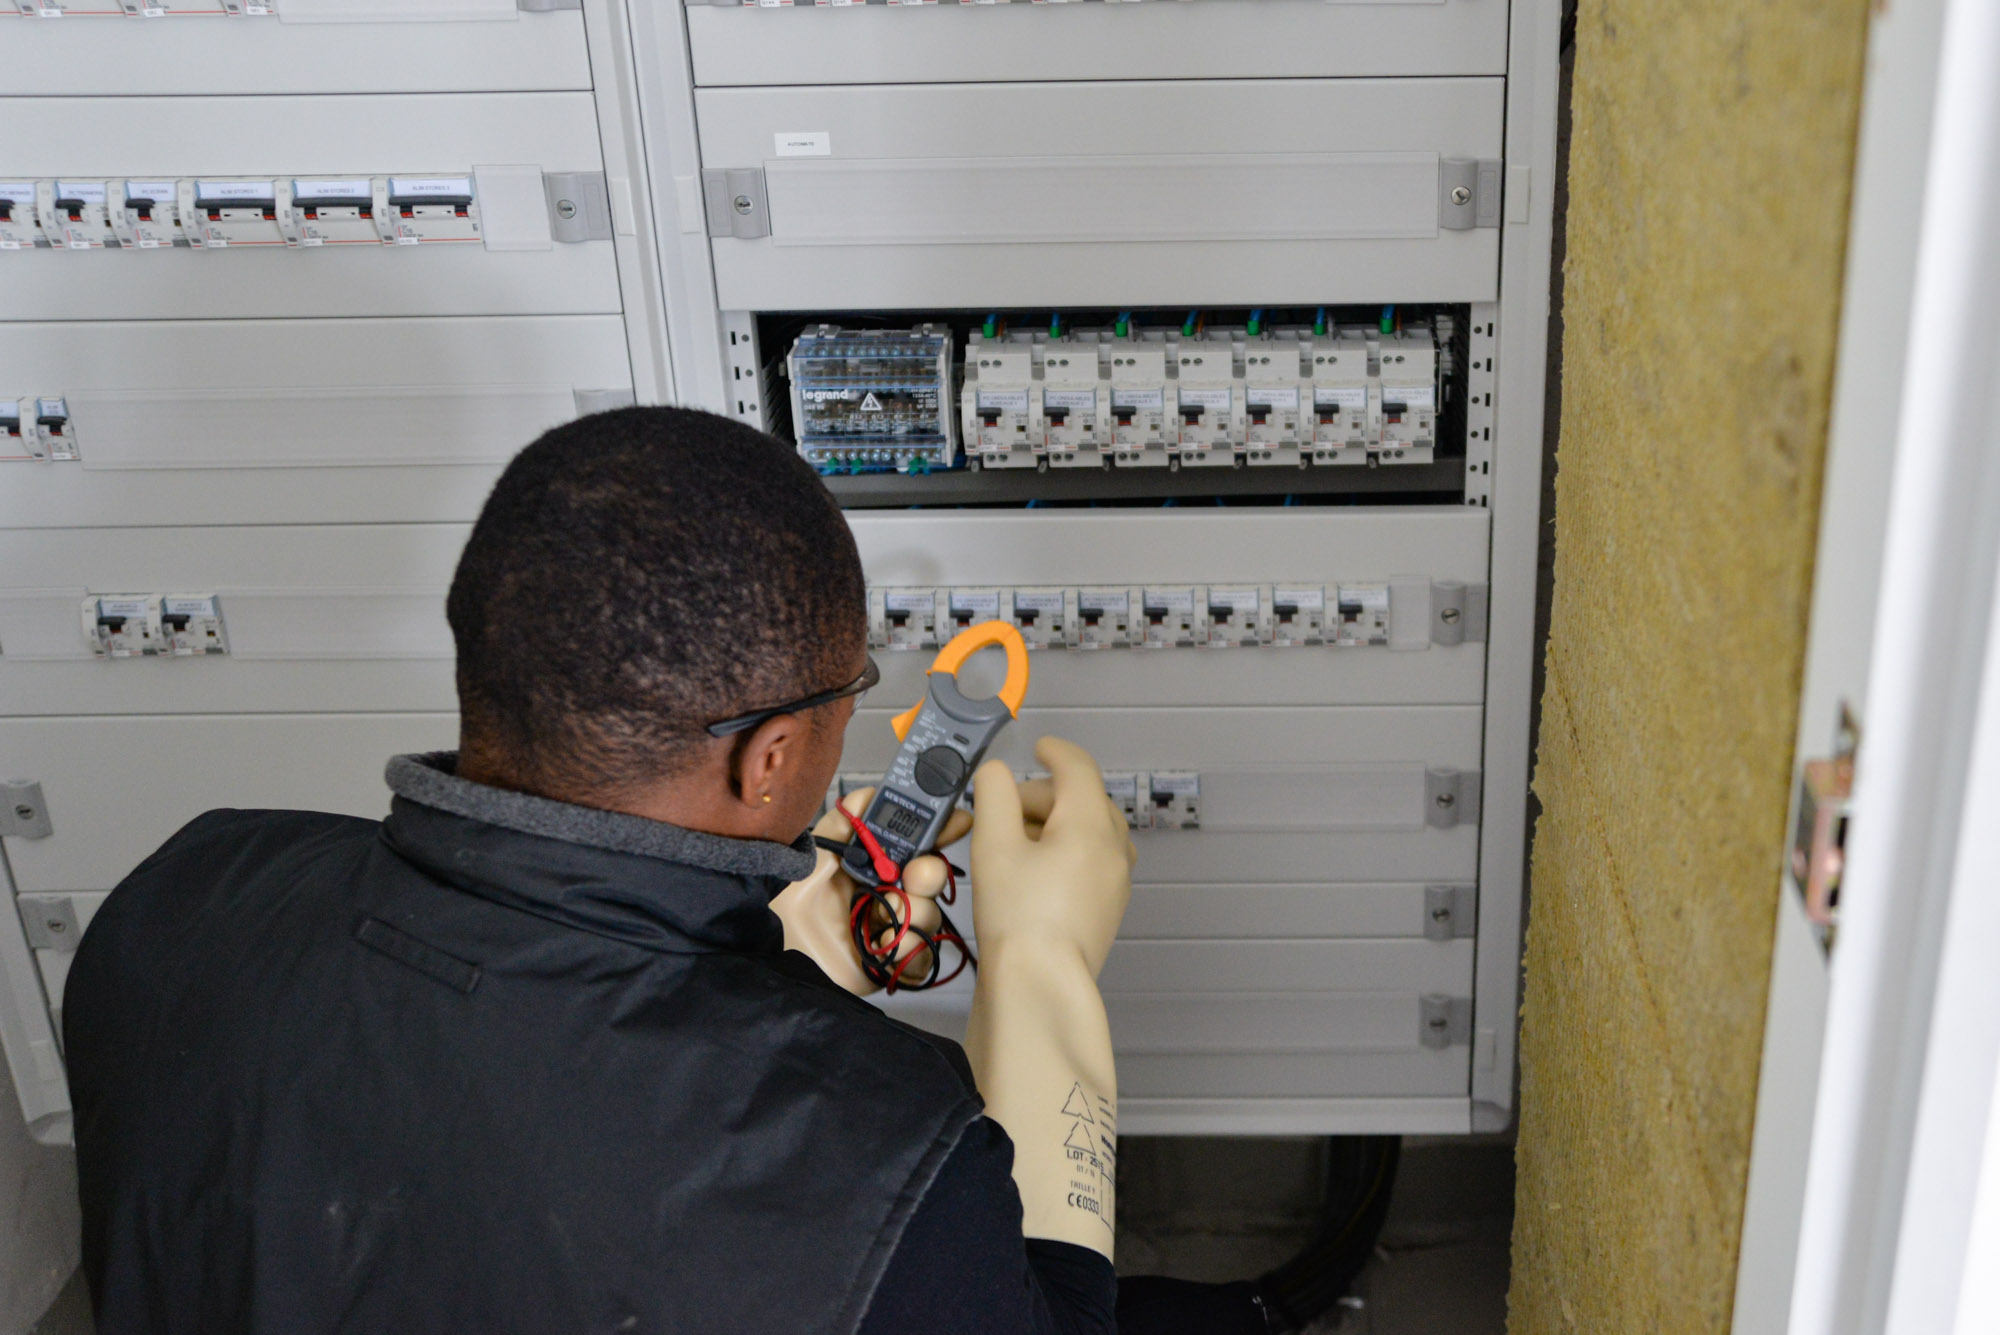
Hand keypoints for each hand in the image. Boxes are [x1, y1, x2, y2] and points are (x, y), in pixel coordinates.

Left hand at [766, 787, 970, 994]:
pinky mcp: (891, 965)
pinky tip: (887, 946)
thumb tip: (867, 794)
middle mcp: (885, 895)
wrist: (772, 957)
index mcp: (871, 867)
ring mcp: (891, 930)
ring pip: (930, 915)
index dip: (937, 832)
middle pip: (929, 880)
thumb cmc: (786, 907)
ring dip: (916, 913)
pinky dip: (910, 950)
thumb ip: (841, 826)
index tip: (957, 820)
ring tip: (886, 917)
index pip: (913, 845)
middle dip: (930, 873)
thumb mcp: (811, 858)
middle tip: (917, 874)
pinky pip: (921, 956)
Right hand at [969, 738, 1135, 977]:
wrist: (1041, 985)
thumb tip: (996, 772)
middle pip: (1083, 800)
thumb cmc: (1017, 916)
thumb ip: (994, 795)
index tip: (1039, 748)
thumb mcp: (994, 845)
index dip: (1056, 752)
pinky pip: (1091, 861)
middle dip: (1044, 795)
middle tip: (1002, 810)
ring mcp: (1116, 881)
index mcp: (1090, 823)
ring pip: (1089, 832)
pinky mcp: (1108, 908)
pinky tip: (1032, 872)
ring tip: (1013, 843)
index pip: (1079, 768)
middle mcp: (1114, 848)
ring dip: (1054, 824)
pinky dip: (1065, 851)